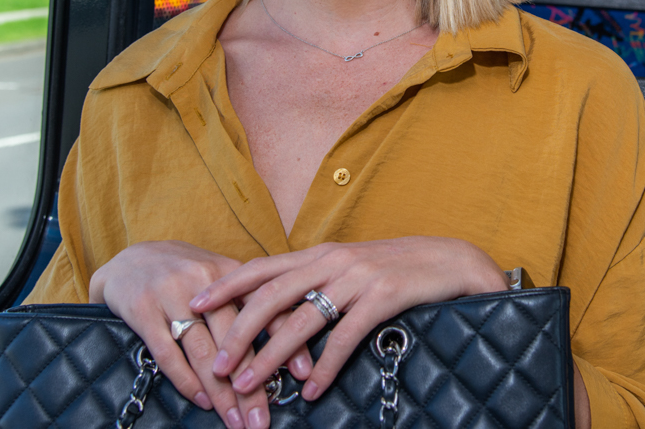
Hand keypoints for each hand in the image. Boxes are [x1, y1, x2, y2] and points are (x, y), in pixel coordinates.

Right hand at [90, 241, 312, 428]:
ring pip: (203, 351)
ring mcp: (171, 294)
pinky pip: (168, 353)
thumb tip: (289, 339)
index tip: (304, 373)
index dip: (286, 341)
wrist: (130, 258)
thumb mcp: (220, 275)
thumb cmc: (185, 272)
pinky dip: (187, 381)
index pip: (265, 308)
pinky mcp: (142, 309)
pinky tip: (203, 401)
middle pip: (235, 338)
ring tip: (237, 421)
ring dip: (222, 392)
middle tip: (263, 418)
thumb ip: (250, 300)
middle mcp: (202, 279)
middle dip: (252, 383)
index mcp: (229, 270)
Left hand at [189, 237, 507, 401]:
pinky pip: (346, 336)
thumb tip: (277, 310)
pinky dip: (325, 366)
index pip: (263, 268)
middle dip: (239, 331)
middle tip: (216, 364)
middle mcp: (333, 261)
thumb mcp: (350, 269)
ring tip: (250, 384)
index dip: (227, 285)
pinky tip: (310, 391)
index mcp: (320, 253)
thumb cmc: (395, 269)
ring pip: (303, 319)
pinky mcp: (383, 296)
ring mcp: (358, 278)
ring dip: (272, 356)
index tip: (195, 305)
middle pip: (272, 295)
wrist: (449, 260)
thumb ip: (316, 282)